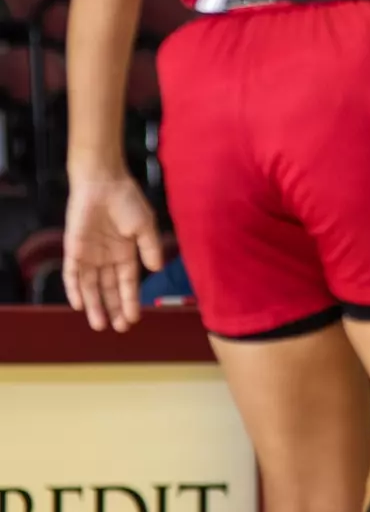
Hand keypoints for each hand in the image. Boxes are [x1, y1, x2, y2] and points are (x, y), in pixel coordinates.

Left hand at [63, 172, 163, 331]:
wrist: (102, 183)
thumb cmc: (127, 201)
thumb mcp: (145, 226)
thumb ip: (150, 248)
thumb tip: (155, 268)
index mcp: (127, 253)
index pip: (128, 283)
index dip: (130, 301)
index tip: (133, 319)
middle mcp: (107, 258)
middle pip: (109, 289)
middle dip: (113, 308)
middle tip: (117, 328)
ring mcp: (89, 255)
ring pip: (90, 286)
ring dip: (94, 305)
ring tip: (99, 324)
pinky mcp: (73, 249)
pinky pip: (72, 273)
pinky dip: (74, 289)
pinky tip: (78, 304)